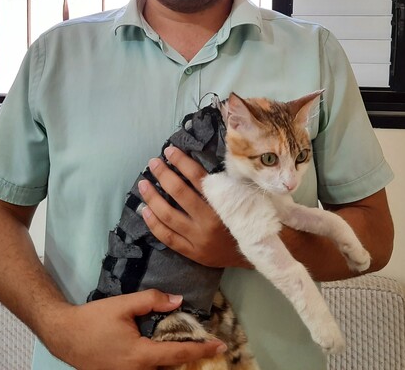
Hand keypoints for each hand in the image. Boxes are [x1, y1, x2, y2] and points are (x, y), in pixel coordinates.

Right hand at [46, 290, 225, 369]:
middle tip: (206, 343)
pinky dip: (159, 363)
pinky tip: (163, 350)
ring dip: (173, 361)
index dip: (201, 350)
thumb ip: (152, 301)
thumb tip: (178, 300)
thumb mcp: (123, 305)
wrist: (64, 335)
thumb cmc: (93, 320)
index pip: (178, 354)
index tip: (220, 345)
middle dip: (189, 357)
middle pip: (172, 368)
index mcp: (141, 356)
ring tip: (187, 345)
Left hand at [139, 145, 249, 268]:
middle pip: (179, 193)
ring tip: (143, 184)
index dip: (181, 162)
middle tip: (153, 163)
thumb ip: (223, 182)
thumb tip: (196, 163)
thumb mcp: (242, 194)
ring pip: (168, 216)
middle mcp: (208, 221)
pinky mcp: (193, 253)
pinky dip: (154, 224)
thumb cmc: (251, 216)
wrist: (261, 250)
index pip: (197, 177)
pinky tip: (145, 211)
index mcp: (223, 203)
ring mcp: (198, 239)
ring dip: (153, 198)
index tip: (169, 151)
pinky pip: (168, 237)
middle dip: (163, 175)